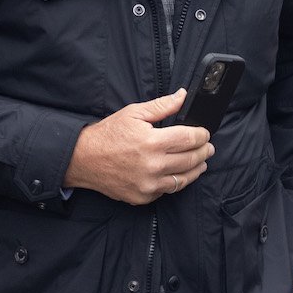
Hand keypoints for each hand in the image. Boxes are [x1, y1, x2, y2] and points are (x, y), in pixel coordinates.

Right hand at [64, 88, 213, 204]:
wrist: (83, 159)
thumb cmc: (108, 134)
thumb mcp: (134, 113)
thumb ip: (162, 106)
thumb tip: (183, 96)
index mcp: (152, 142)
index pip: (190, 139)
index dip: (202, 135)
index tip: (204, 133)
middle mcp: (153, 166)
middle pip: (191, 159)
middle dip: (204, 152)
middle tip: (208, 147)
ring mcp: (148, 185)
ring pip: (184, 179)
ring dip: (196, 169)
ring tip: (201, 163)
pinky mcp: (142, 197)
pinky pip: (167, 191)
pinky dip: (175, 181)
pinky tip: (178, 173)